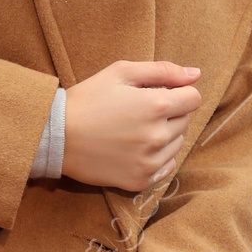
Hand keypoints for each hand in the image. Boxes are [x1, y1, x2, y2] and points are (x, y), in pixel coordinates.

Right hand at [61, 60, 200, 192]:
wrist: (56, 136)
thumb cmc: (87, 99)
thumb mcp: (121, 72)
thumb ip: (162, 71)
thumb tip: (195, 74)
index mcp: (156, 105)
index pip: (193, 99)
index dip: (178, 93)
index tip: (157, 94)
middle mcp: (158, 136)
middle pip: (185, 121)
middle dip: (169, 113)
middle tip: (138, 112)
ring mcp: (150, 161)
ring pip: (177, 144)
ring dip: (164, 135)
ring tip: (134, 130)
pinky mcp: (140, 180)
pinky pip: (166, 167)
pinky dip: (157, 157)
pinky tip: (135, 149)